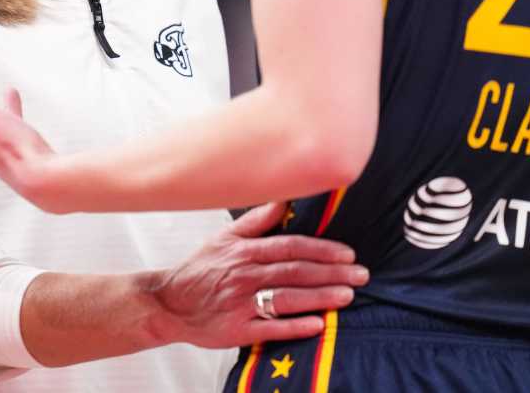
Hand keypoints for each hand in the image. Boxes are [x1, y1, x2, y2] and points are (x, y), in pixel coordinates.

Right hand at [146, 202, 368, 347]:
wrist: (169, 303)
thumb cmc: (201, 268)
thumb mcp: (224, 237)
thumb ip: (256, 220)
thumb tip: (284, 200)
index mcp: (244, 251)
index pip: (290, 247)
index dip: (321, 249)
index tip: (347, 253)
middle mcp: (245, 275)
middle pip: (295, 272)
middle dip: (331, 273)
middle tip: (361, 275)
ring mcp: (241, 304)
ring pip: (288, 298)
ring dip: (321, 297)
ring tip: (348, 296)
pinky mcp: (237, 330)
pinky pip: (271, 328)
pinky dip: (296, 326)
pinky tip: (319, 325)